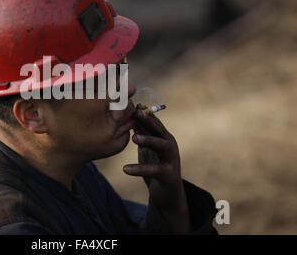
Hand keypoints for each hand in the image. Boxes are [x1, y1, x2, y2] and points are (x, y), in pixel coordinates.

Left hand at [123, 103, 190, 232]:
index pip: (154, 121)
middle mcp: (169, 145)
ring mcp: (171, 159)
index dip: (145, 112)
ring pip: (161, 146)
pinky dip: (139, 169)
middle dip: (149, 120)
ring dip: (148, 140)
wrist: (167, 192)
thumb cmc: (155, 165)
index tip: (134, 103)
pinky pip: (153, 170)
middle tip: (137, 113)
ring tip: (134, 138)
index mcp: (163, 137)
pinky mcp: (168, 174)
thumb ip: (141, 132)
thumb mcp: (147, 147)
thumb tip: (129, 116)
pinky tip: (125, 169)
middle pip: (160, 130)